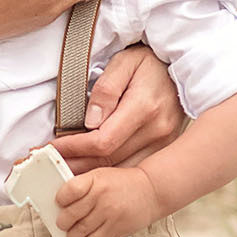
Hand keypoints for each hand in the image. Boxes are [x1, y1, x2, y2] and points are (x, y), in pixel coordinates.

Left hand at [55, 164, 158, 236]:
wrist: (150, 191)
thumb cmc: (123, 184)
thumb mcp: (101, 175)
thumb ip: (83, 186)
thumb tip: (62, 202)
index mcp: (94, 179)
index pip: (68, 191)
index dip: (60, 200)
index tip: (60, 204)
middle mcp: (100, 196)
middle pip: (70, 215)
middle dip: (62, 223)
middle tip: (63, 224)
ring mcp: (108, 214)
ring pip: (79, 232)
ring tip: (73, 235)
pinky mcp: (115, 230)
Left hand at [56, 43, 184, 171]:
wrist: (183, 67)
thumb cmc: (150, 62)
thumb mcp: (124, 62)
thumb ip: (106, 89)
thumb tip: (91, 120)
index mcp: (144, 107)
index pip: (102, 141)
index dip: (74, 148)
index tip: (53, 148)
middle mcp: (157, 130)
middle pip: (110, 160)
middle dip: (77, 164)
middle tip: (52, 165)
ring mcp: (164, 143)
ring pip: (121, 170)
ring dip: (92, 174)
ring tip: (68, 171)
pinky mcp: (165, 148)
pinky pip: (134, 168)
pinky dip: (112, 173)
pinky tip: (94, 172)